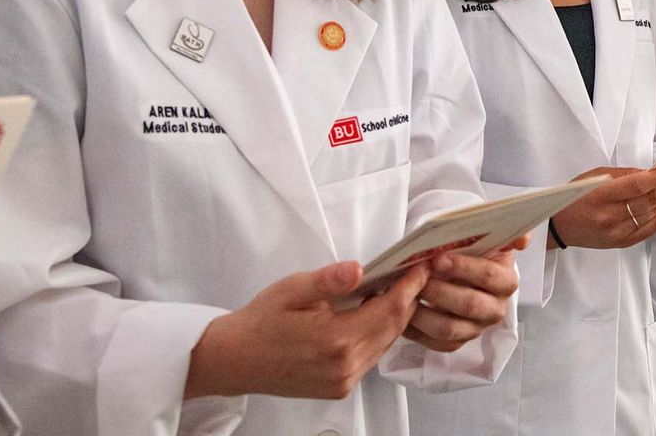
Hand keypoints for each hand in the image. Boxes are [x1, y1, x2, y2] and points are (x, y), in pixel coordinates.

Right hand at [185, 260, 428, 399]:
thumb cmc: (261, 321)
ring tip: (395, 290)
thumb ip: (328, 280)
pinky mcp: (339, 388)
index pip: (390, 310)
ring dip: (395, 318)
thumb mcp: (291, 290)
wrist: (235, 360)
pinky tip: (372, 315)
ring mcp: (343, 380)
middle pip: (394, 328)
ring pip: (385, 344)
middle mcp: (345, 366)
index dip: (409, 286)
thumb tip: (358, 269)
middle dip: (408, 299)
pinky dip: (379, 335)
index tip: (420, 266)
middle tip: (414, 273)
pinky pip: (372, 357)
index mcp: (335, 340)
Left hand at [403, 250, 517, 352]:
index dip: (464, 268)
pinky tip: (404, 314)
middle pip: (470, 305)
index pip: (489, 276)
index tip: (439, 258)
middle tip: (420, 277)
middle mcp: (495, 309)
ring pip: (450, 328)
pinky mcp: (458, 341)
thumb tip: (523, 241)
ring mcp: (476, 328)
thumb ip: (510, 236)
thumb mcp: (492, 239)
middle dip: (442, 290)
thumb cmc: (474, 253)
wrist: (462, 271)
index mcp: (506, 282)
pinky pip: (437, 343)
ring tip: (408, 295)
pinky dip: (418, 331)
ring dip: (425, 312)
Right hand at [548, 165, 655, 249]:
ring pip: (651, 214)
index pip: (637, 186)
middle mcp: (609, 216)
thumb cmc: (575, 197)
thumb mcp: (594, 176)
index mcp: (600, 195)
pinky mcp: (620, 243)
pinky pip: (649, 230)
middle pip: (648, 200)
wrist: (560, 226)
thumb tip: (650, 172)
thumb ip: (623, 174)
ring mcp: (616, 232)